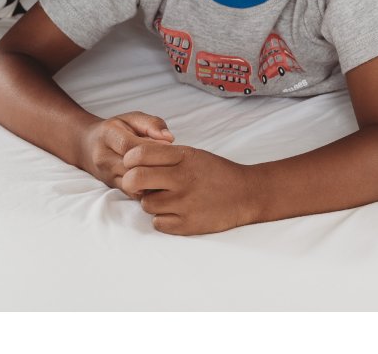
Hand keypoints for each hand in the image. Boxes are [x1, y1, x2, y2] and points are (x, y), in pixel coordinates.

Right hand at [79, 111, 174, 195]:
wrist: (88, 146)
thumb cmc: (116, 129)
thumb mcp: (132, 118)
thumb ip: (152, 124)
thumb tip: (169, 138)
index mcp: (108, 135)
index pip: (131, 146)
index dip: (153, 148)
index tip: (169, 148)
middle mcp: (104, 157)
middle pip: (133, 167)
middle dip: (156, 166)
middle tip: (174, 164)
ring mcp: (107, 175)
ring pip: (135, 184)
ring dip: (154, 180)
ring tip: (169, 173)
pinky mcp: (113, 187)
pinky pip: (134, 193)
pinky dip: (149, 189)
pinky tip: (160, 182)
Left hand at [121, 143, 259, 235]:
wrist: (246, 194)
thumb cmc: (216, 173)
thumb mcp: (194, 155)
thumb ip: (166, 157)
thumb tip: (133, 163)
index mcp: (183, 157)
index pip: (139, 153)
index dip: (130, 160)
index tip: (134, 165)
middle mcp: (182, 178)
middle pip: (134, 179)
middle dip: (131, 183)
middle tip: (139, 186)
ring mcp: (184, 203)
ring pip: (145, 204)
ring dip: (151, 202)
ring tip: (168, 199)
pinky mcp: (187, 224)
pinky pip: (157, 223)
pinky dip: (163, 219)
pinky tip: (177, 212)